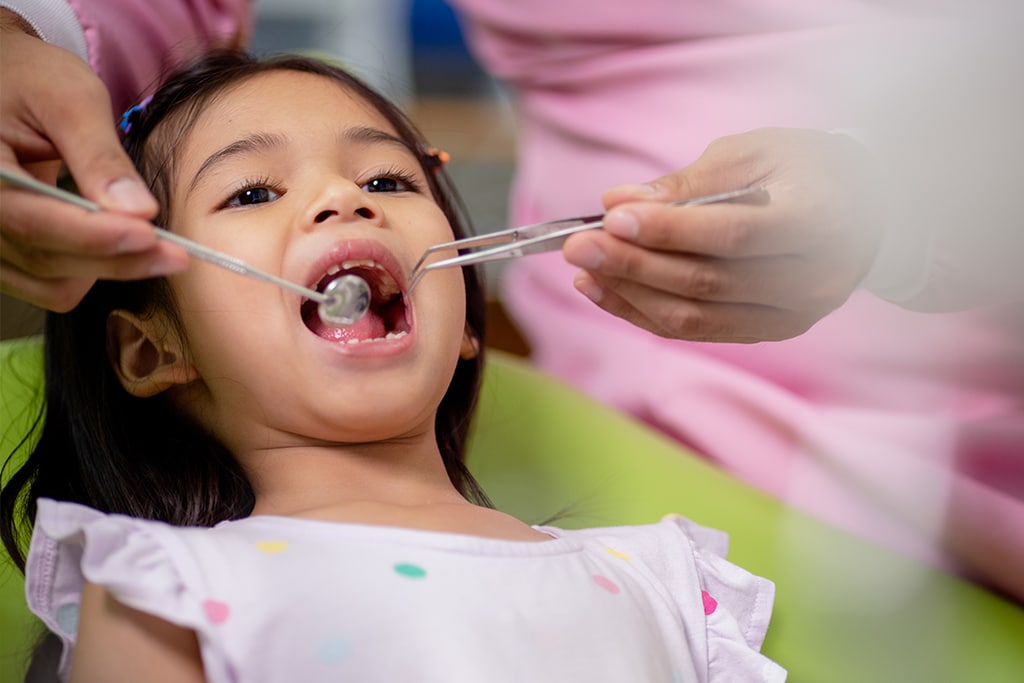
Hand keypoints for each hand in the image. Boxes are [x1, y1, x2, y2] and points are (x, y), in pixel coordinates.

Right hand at [0, 11, 186, 311]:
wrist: (5, 82)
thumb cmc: (30, 78)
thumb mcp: (69, 98)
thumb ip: (100, 156)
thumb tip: (138, 210)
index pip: (34, 222)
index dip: (95, 235)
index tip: (150, 235)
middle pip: (47, 257)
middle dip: (118, 259)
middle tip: (177, 254)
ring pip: (52, 281)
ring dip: (111, 270)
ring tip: (160, 250)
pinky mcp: (8, 252)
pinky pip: (49, 286)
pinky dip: (91, 274)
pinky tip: (122, 249)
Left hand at [563, 128, 884, 341]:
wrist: (864, 206)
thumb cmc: (804, 167)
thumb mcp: (754, 153)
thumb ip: (688, 183)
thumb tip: (618, 202)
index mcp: (820, 220)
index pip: (734, 234)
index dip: (669, 230)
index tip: (611, 218)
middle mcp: (814, 279)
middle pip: (709, 282)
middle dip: (634, 265)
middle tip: (576, 246)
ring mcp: (795, 314)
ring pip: (697, 316)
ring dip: (631, 294)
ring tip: (581, 270)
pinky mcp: (771, 330)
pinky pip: (698, 330)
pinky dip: (645, 313)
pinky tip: (604, 290)